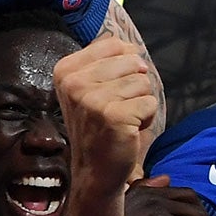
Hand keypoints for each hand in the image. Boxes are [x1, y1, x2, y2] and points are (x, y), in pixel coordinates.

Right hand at [54, 37, 159, 185]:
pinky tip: (128, 130)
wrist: (93, 171)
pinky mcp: (114, 116)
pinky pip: (150, 103)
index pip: (114, 44)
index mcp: (65, 70)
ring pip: (143, 82)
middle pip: (132, 62)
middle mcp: (74, 83)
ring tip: (122, 120)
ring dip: (140, 103)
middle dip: (135, 86)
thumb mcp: (90, 87)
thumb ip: (107, 61)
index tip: (109, 90)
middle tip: (116, 109)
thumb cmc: (98, 127)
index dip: (125, 65)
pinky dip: (146, 119)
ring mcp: (92, 100)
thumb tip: (133, 49)